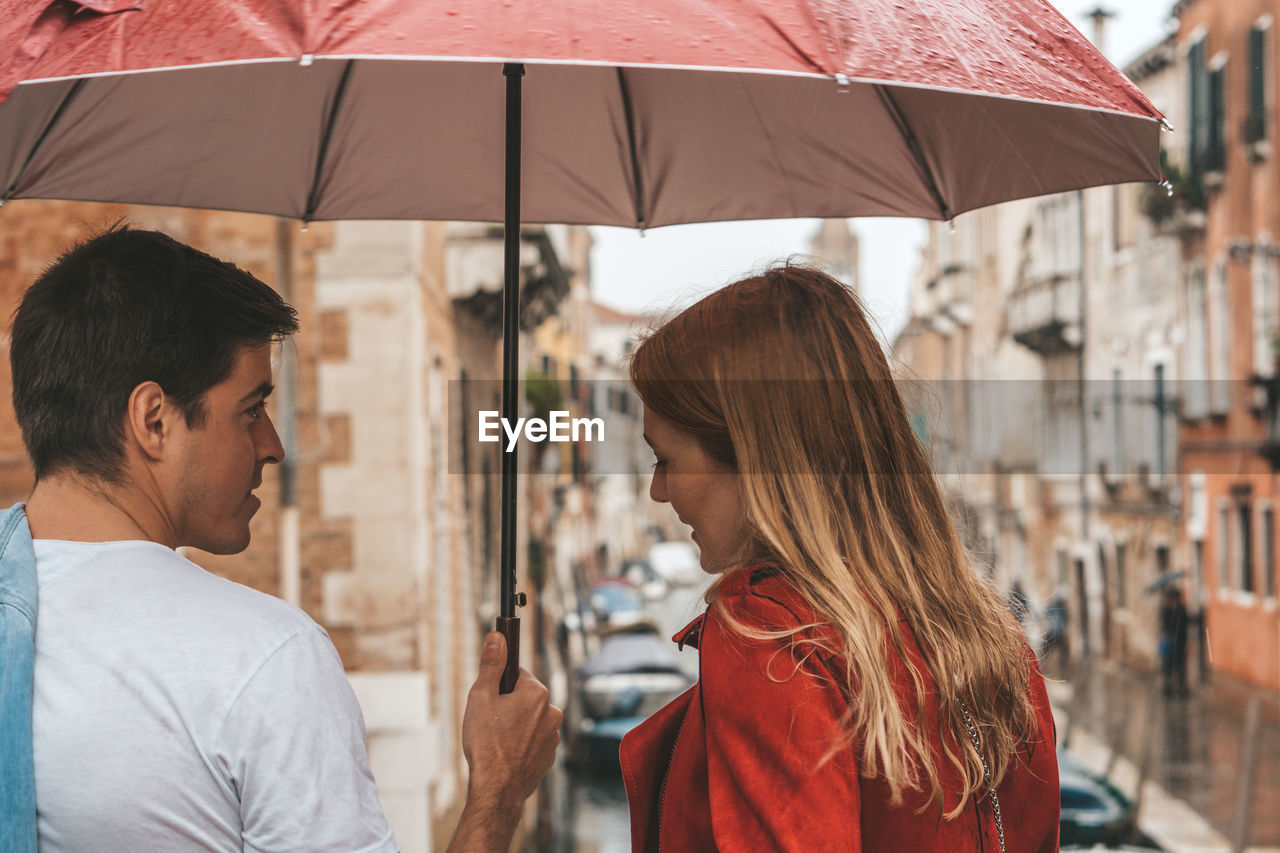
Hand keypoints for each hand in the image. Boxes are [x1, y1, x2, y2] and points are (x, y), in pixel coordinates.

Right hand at [448, 632, 561, 851]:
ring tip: (496, 742)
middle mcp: (551, 712)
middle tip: (489, 722)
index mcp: (537, 693)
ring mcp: (553, 736)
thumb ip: (491, 664)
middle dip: (508, 706)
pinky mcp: (549, 756)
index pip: (517, 675)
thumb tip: (496, 637)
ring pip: (530, 721)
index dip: (499, 685)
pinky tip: (505, 755)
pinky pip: (533, 742)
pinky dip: (521, 745)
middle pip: (525, 698)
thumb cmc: (487, 742)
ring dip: (515, 726)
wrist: (497, 788)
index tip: (490, 697)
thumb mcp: (481, 696)